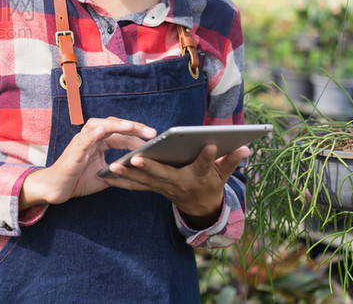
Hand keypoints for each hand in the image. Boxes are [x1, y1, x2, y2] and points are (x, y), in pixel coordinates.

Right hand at [19, 117, 155, 208]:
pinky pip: (84, 139)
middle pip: (113, 125)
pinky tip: (104, 130)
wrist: (56, 189)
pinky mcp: (74, 151)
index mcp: (98, 142)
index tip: (154, 138)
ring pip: (99, 125)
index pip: (121, 134)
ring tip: (132, 126)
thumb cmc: (77, 180)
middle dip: (133, 126)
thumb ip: (118, 169)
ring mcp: (82, 142)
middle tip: (152, 133)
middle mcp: (91, 138)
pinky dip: (93, 133)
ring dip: (116, 125)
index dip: (137, 135)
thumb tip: (138, 168)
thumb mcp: (104, 175)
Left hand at [102, 144, 250, 227]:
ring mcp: (163, 187)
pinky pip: (135, 186)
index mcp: (198, 177)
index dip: (209, 157)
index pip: (204, 165)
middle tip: (136, 159)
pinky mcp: (153, 188)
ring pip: (145, 181)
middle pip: (165, 174)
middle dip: (150, 167)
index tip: (210, 144)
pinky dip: (121, 182)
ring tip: (113, 166)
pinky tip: (105, 175)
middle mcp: (179, 183)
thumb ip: (231, 160)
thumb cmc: (211, 184)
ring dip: (128, 175)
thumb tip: (247, 147)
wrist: (200, 207)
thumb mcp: (223, 175)